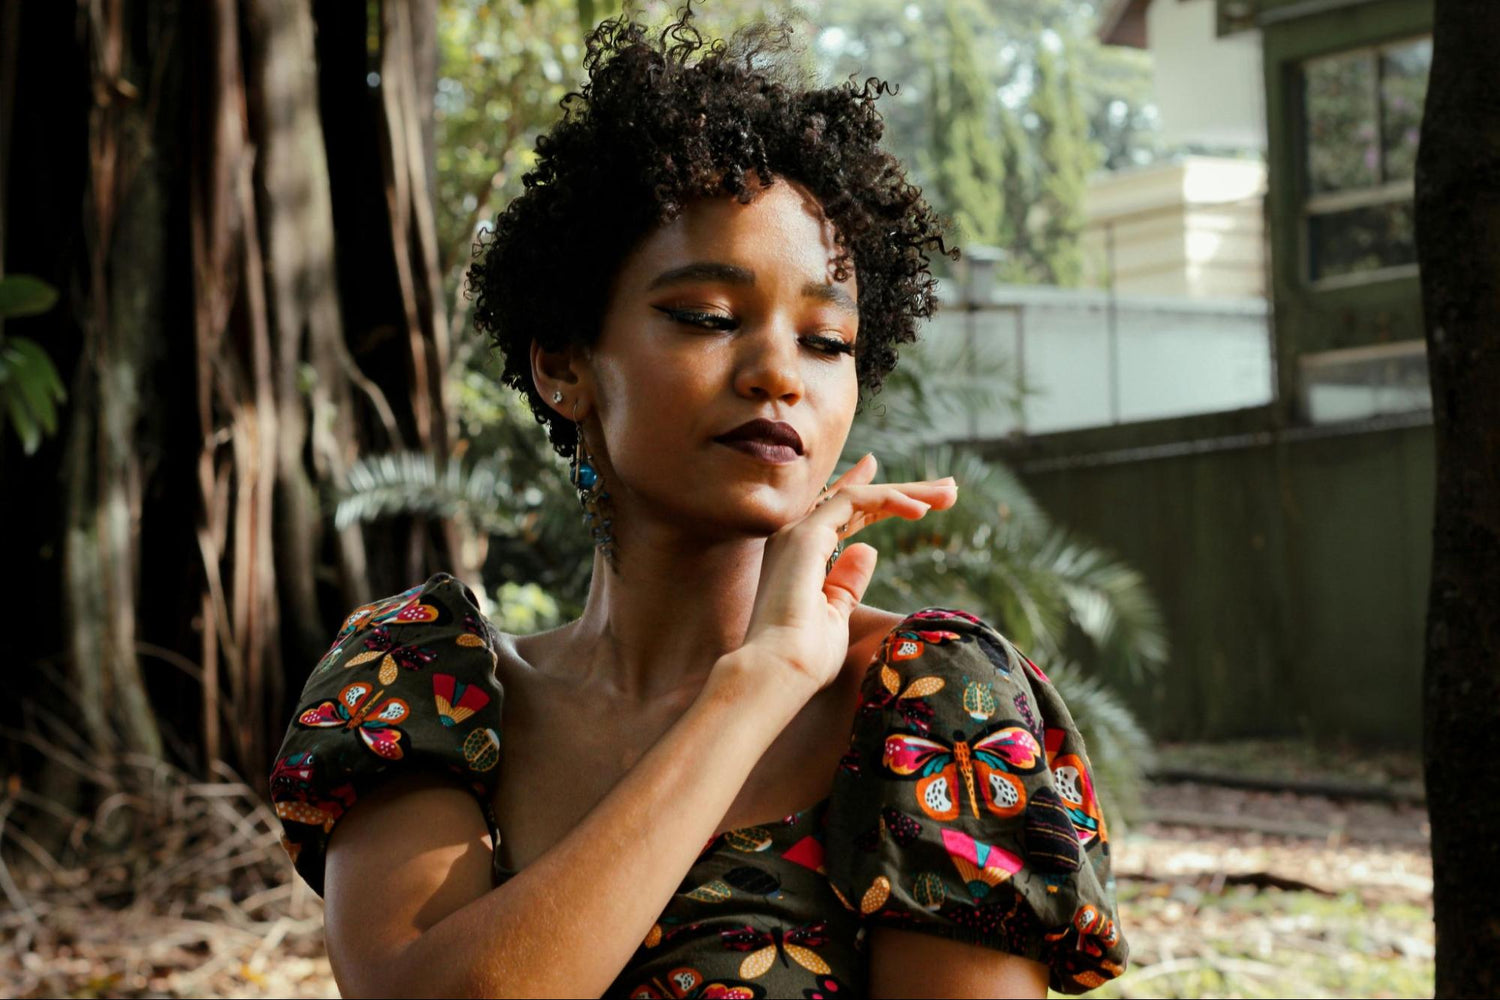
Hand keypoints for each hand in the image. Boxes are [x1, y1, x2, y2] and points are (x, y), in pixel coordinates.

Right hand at [737, 453, 956, 693]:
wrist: (779, 672)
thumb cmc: (805, 657)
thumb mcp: (837, 615)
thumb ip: (848, 582)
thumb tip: (869, 548)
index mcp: (799, 557)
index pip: (841, 515)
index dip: (875, 498)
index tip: (909, 491)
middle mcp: (794, 538)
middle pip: (855, 502)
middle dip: (902, 492)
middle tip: (947, 489)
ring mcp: (796, 533)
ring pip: (857, 496)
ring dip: (905, 492)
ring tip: (948, 494)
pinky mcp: (805, 534)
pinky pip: (853, 501)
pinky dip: (888, 499)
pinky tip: (921, 510)